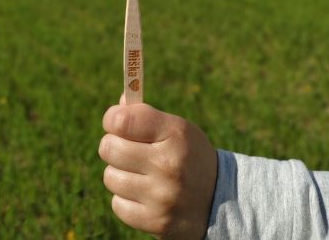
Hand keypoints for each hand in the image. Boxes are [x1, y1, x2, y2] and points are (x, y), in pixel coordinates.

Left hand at [99, 94, 217, 238]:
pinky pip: (117, 204)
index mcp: (174, 134)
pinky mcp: (155, 221)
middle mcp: (167, 164)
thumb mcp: (176, 129)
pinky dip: (125, 198)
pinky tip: (143, 194)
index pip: (122, 121)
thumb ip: (145, 116)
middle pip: (109, 148)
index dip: (112, 118)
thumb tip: (116, 107)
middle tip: (127, 148)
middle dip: (113, 145)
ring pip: (110, 176)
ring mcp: (161, 196)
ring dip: (119, 173)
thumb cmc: (188, 155)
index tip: (114, 122)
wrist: (220, 200)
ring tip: (139, 173)